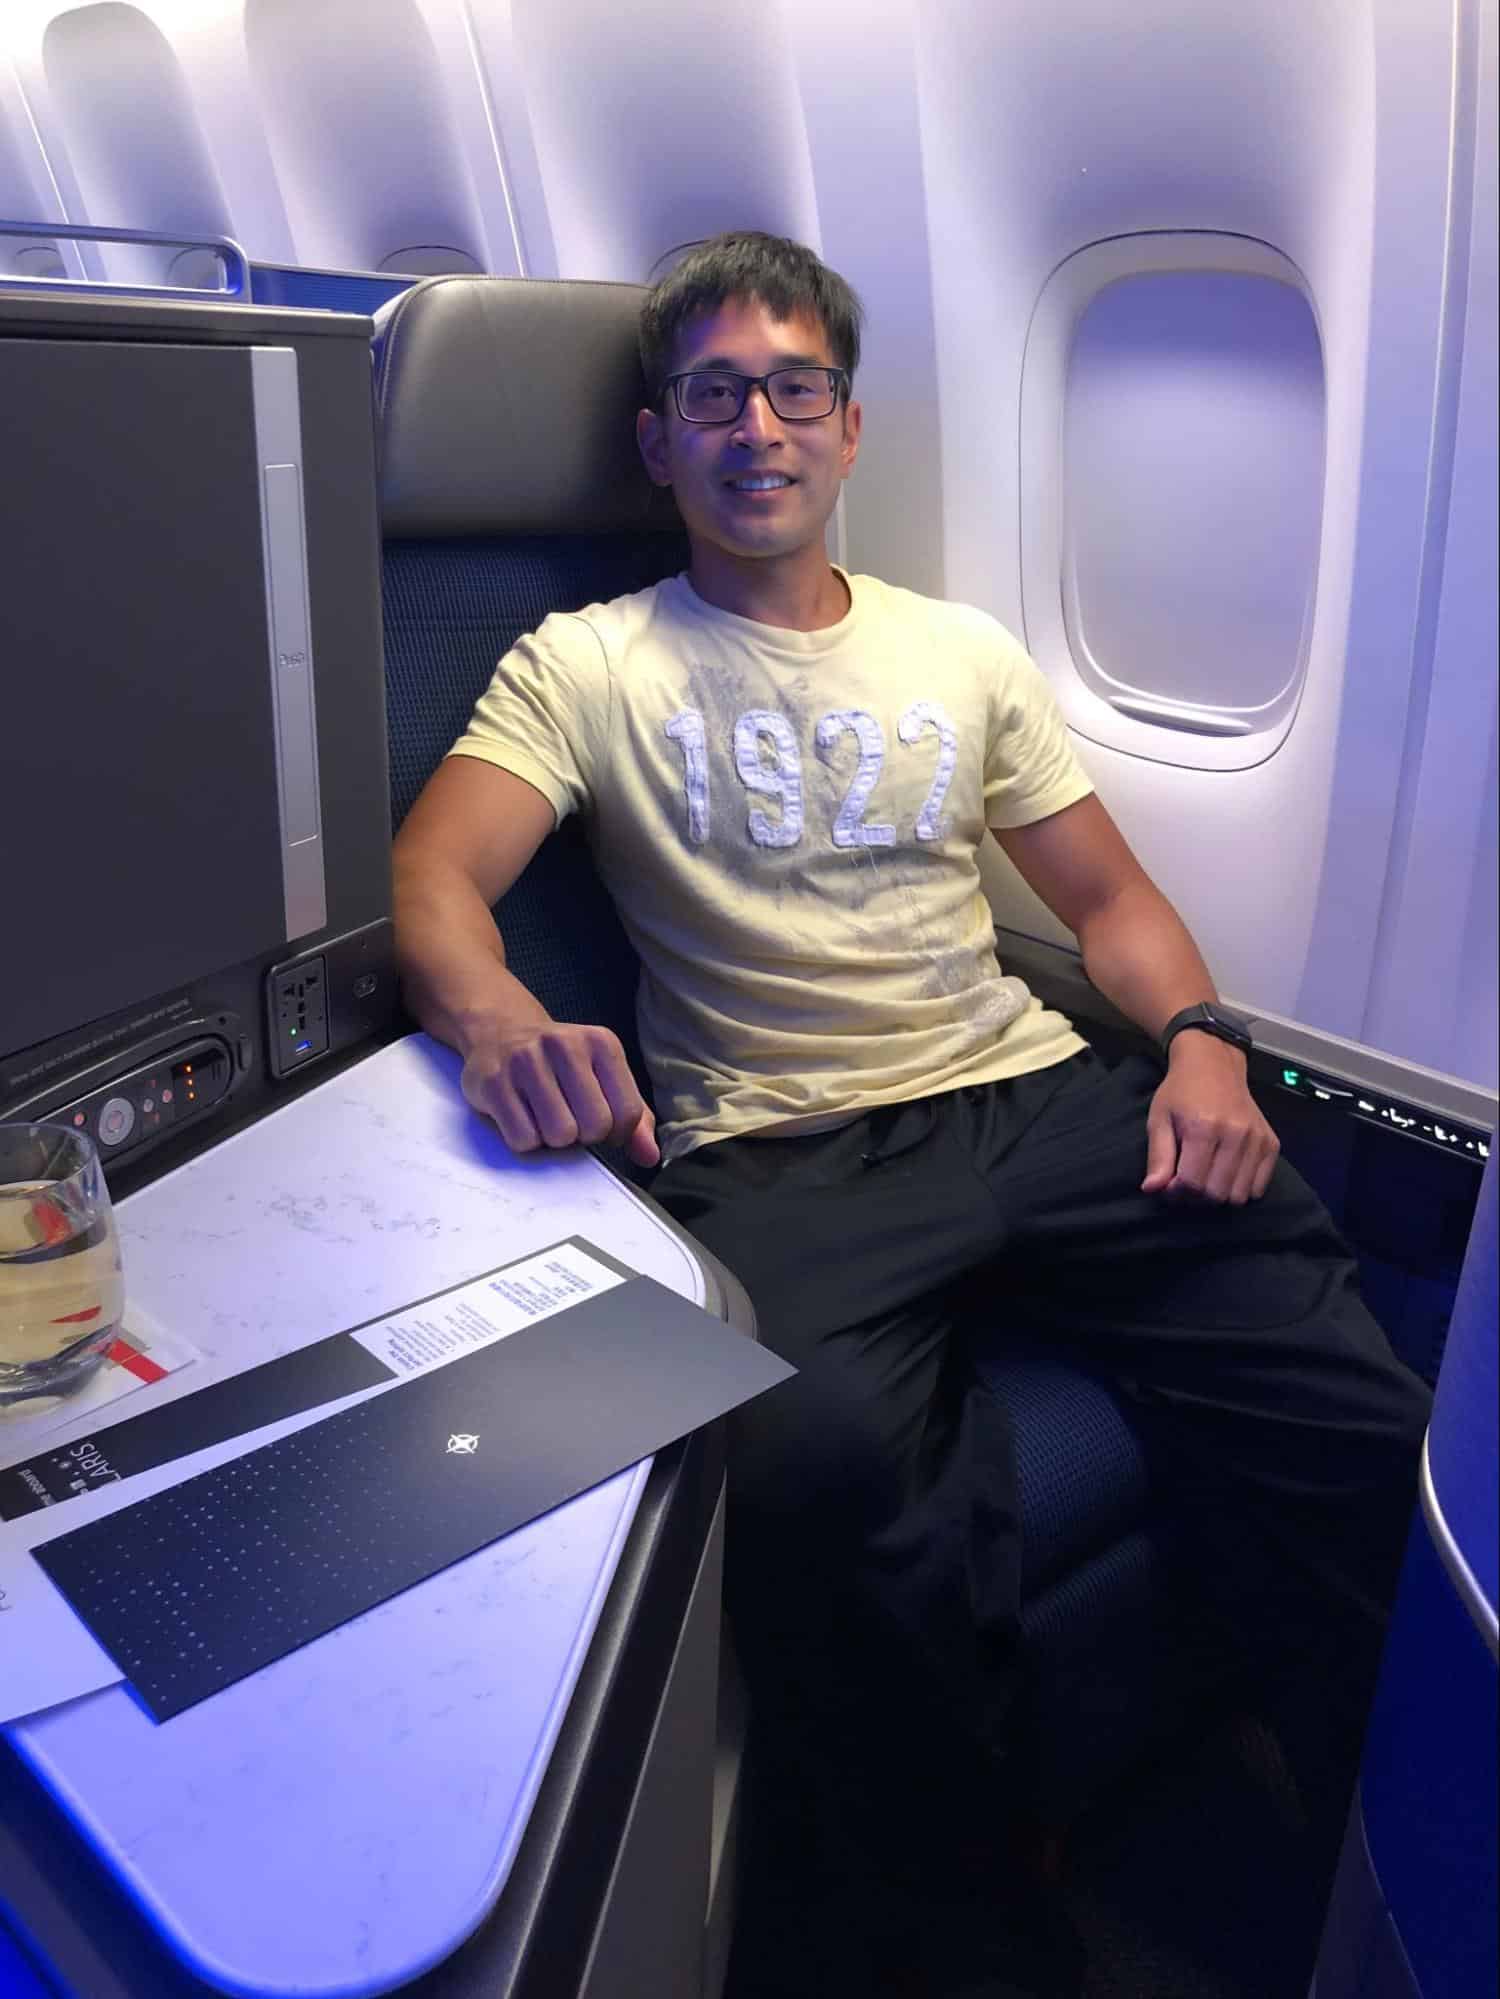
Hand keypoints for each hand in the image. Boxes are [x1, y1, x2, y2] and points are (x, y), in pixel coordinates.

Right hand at [461, 1023, 658, 1168]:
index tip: (600, 1125)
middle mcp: (564, 1045)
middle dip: (583, 1136)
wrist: (501, 1033)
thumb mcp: (604, 1078)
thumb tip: (649, 1156)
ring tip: (544, 1117)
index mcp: (601, 1043)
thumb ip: (634, 1116)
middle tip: (569, 1120)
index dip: (616, 1133)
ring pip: (559, 1135)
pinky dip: (525, 1140)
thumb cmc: (560, 1065)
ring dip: (553, 1139)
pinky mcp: (494, 1083)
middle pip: (594, 1126)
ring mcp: (526, 1061)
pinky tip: (521, 1116)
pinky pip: (523, 1140)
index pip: (628, 1112)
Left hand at [1142, 1034, 1278, 1203]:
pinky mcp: (1272, 1143)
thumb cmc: (1181, 1092)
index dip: (1176, 1192)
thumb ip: (1158, 1156)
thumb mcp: (1159, 1119)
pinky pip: (1259, 1188)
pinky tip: (1227, 1172)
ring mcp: (1257, 1139)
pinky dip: (1242, 1188)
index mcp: (1203, 1127)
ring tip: (1207, 1176)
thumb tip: (1152, 1189)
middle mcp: (1235, 1134)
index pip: (1191, 1183)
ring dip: (1219, 1195)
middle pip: (1216, 1193)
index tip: (1170, 1183)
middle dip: (1197, 1196)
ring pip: (1239, 1196)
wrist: (1214, 1064)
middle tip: (1188, 1180)